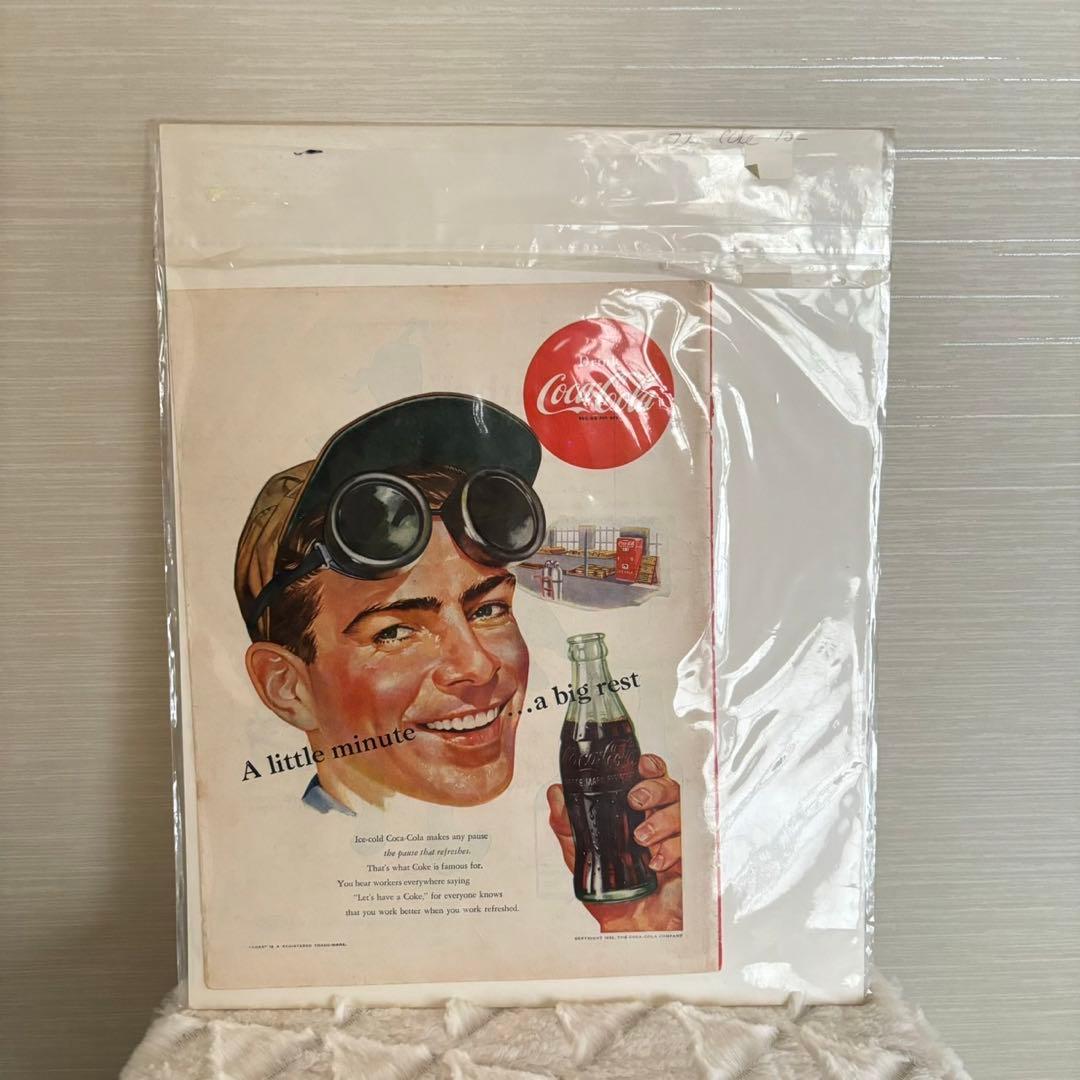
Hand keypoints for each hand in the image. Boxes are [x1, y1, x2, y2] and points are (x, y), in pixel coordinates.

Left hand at [547, 753, 682, 932]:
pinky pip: (692, 842)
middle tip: (636, 801)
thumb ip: (567, 825)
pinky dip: (672, 849)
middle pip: (670, 786)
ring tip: (641, 839)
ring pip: (683, 810)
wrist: (629, 930)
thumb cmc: (610, 892)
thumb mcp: (582, 856)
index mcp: (638, 813)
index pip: (652, 777)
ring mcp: (679, 839)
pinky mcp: (694, 860)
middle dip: (655, 787)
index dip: (651, 766)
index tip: (641, 765)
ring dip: (662, 820)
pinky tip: (656, 863)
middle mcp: (661, 820)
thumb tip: (555, 793)